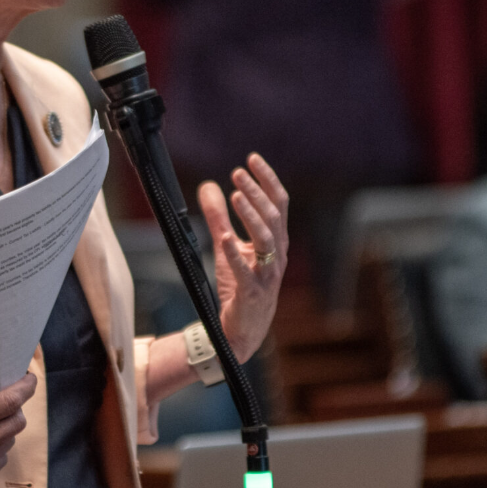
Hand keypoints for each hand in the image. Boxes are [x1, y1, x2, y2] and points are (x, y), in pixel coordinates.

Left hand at [198, 153, 288, 362]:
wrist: (243, 329)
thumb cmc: (239, 285)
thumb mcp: (226, 245)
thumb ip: (218, 216)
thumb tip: (208, 186)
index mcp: (275, 240)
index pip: (278, 203)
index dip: (267, 180)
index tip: (251, 158)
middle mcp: (276, 254)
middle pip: (272, 216)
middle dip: (256, 192)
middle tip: (238, 172)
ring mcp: (267, 274)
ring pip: (266, 239)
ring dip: (250, 215)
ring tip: (235, 196)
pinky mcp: (252, 292)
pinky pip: (246, 271)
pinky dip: (236, 253)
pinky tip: (225, 237)